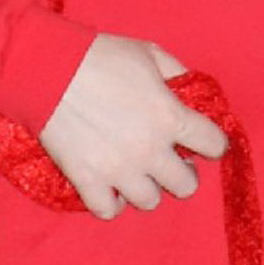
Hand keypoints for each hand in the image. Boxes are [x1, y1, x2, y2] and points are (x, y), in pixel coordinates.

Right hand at [38, 33, 229, 217]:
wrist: (48, 69)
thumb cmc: (100, 57)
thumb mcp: (150, 53)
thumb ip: (179, 74)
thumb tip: (191, 92)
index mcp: (170, 117)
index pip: (215, 145)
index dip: (211, 142)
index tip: (200, 140)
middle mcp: (150, 150)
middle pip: (186, 186)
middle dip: (182, 172)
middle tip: (168, 159)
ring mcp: (119, 170)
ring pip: (149, 202)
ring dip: (147, 187)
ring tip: (136, 171)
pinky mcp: (88, 180)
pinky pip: (108, 211)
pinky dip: (111, 202)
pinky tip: (110, 187)